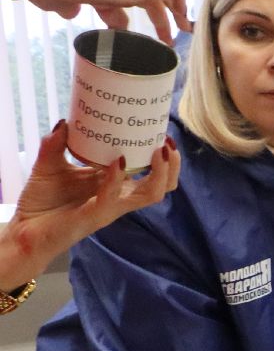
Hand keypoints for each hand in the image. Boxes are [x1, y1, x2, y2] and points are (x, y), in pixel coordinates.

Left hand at [0, 122, 180, 287]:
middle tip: (168, 144)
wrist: (25, 229)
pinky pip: (112, 197)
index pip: (151, 175)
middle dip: (172, 166)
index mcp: (115, 187)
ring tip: (159, 151)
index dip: (165, 158)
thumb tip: (65, 122)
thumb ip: (56, 143)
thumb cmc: (42, 202)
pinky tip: (118, 162)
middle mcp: (119, 198)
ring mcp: (109, 208)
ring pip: (151, 195)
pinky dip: (117, 178)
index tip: (162, 134)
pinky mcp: (94, 215)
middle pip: (162, 187)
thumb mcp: (49, 165)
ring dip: (160, 173)